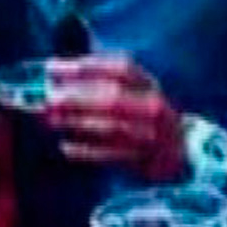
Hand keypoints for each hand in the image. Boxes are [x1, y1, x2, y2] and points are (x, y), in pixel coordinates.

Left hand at [43, 55, 186, 181]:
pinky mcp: (147, 159)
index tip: (52, 68)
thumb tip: (53, 73)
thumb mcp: (130, 90)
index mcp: (147, 84)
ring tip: (51, 121)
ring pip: (113, 127)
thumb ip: (98, 80)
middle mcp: (154, 106)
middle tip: (49, 100)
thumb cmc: (139, 113)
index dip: (84, 67)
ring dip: (78, 123)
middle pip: (113, 98)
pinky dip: (87, 151)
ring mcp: (154, 134)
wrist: (177, 148)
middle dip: (77, 98)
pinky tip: (66, 146)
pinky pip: (113, 155)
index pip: (119, 68)